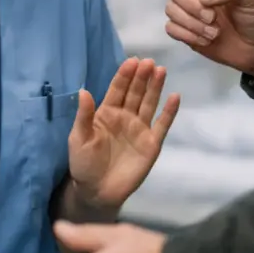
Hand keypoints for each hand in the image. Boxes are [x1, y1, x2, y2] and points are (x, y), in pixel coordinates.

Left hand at [68, 58, 178, 208]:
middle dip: (141, 77)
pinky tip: (175, 97)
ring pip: (149, 103)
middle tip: (148, 62)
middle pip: (135, 92)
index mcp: (107, 113)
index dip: (124, 75)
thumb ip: (84, 116)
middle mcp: (125, 117)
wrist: (97, 192)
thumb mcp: (78, 138)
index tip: (131, 61)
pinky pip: (162, 124)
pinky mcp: (152, 144)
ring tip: (161, 70)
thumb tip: (84, 90)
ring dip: (155, 87)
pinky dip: (169, 111)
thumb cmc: (83, 163)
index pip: (117, 89)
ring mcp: (140, 129)